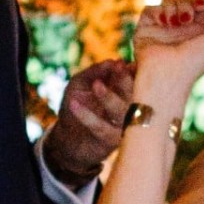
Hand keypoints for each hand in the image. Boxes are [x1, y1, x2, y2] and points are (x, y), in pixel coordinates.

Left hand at [41, 54, 133, 187]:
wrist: (67, 138)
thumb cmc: (77, 104)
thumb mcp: (81, 83)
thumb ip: (96, 72)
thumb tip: (112, 61)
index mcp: (126, 92)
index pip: (136, 80)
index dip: (131, 71)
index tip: (121, 62)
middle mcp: (129, 108)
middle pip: (135, 94)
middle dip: (126, 80)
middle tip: (118, 67)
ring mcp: (122, 126)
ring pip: (121, 111)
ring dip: (109, 97)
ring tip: (96, 85)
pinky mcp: (111, 141)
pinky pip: (101, 127)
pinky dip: (86, 116)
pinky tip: (73, 103)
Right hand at [129, 0, 203, 114]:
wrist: (167, 75)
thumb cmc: (195, 61)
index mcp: (199, 31)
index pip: (201, 4)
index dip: (202, 0)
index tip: (202, 6)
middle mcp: (181, 28)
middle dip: (187, 3)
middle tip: (186, 19)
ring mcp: (163, 28)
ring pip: (168, 0)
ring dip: (173, 7)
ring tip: (174, 22)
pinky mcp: (146, 28)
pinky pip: (151, 7)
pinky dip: (158, 10)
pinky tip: (163, 22)